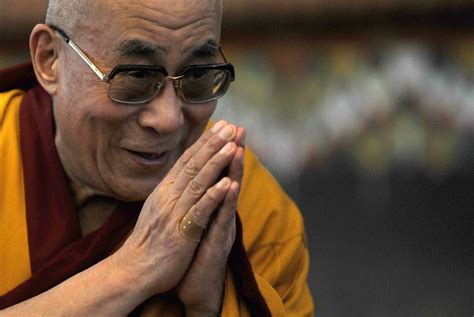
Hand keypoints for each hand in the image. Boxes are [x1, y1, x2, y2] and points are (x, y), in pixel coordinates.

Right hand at [111, 121, 239, 297]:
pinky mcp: (181, 232)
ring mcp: (174, 213)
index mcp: (165, 190)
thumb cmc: (150, 240)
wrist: (133, 270)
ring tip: (232, 146)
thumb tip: (183, 173)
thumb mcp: (158, 208)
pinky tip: (226, 184)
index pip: (187, 160)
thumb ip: (172, 190)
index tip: (221, 126)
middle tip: (230, 127)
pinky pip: (200, 211)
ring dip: (216, 163)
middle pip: (193, 165)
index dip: (205, 142)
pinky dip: (213, 196)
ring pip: (198, 183)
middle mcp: (168, 197)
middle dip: (213, 144)